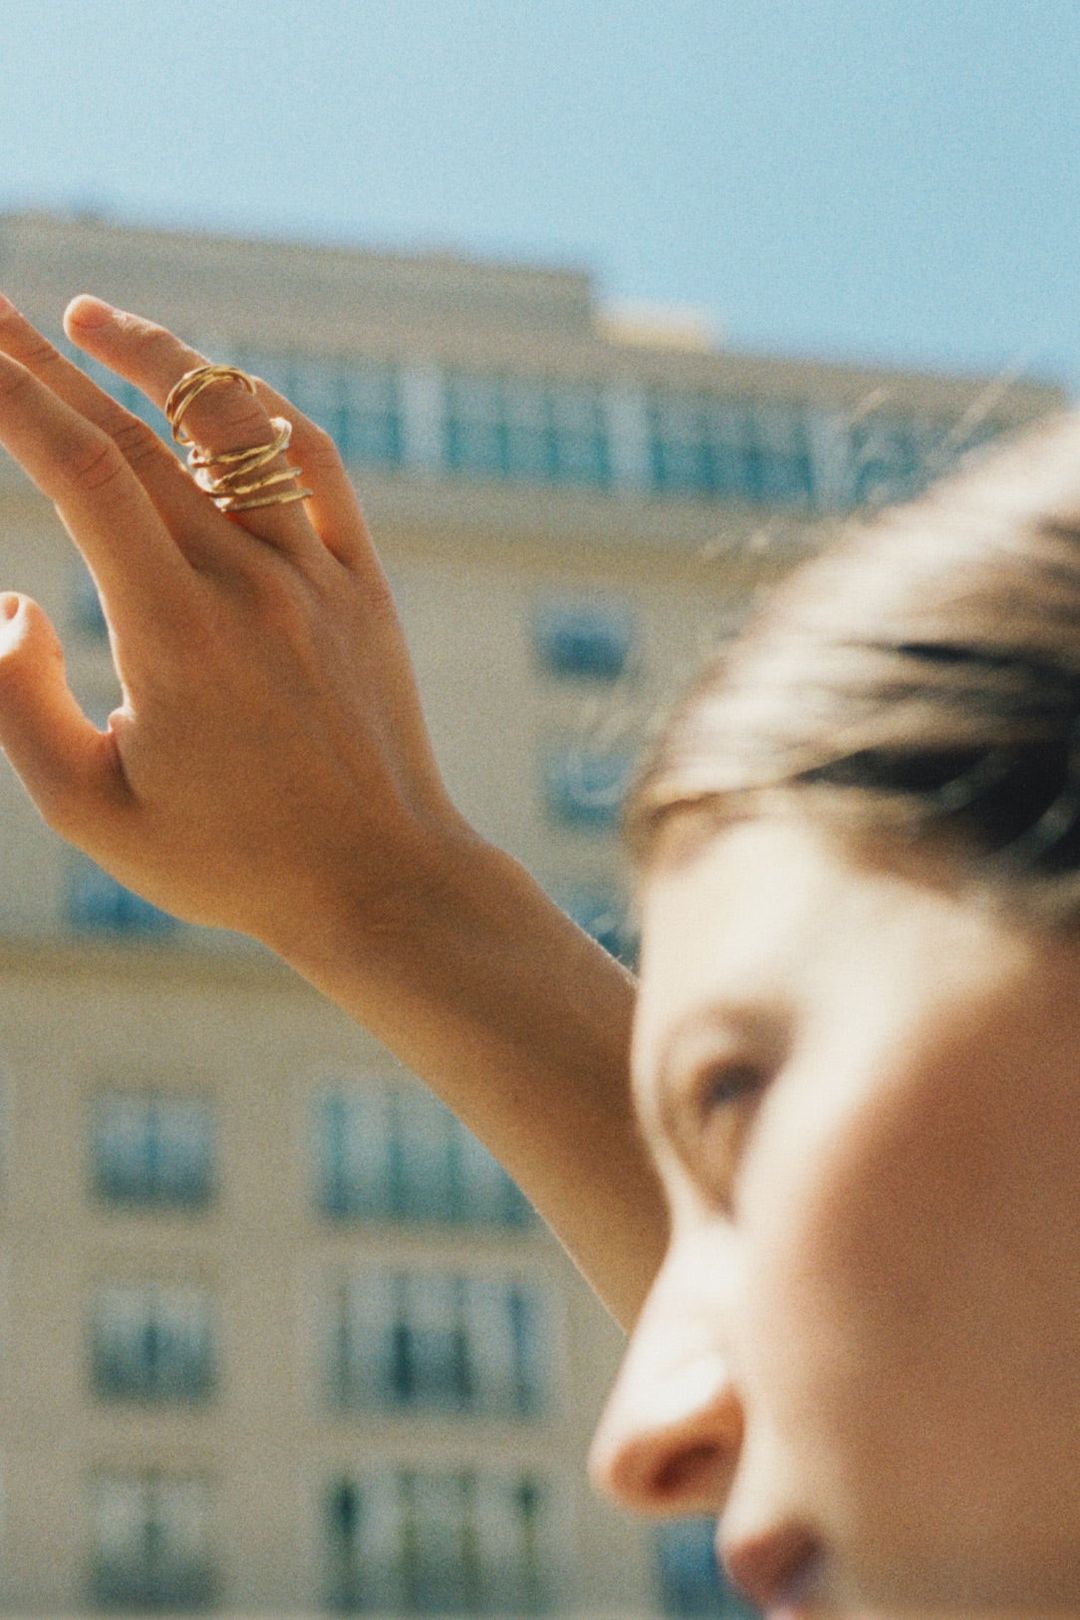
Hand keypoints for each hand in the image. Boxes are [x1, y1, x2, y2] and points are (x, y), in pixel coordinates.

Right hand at [0, 293, 469, 950]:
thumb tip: (10, 604)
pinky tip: (212, 391)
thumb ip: (20, 705)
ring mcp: (315, 575)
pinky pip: (313, 466)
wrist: (381, 882)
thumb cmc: (231, 861)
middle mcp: (250, 584)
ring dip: (155, 360)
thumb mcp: (92, 812)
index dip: (14, 396)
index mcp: (176, 635)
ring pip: (231, 428)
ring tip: (85, 320)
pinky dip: (257, 411)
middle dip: (46, 361)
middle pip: (135, 434)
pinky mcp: (360, 583)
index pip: (82, 472)